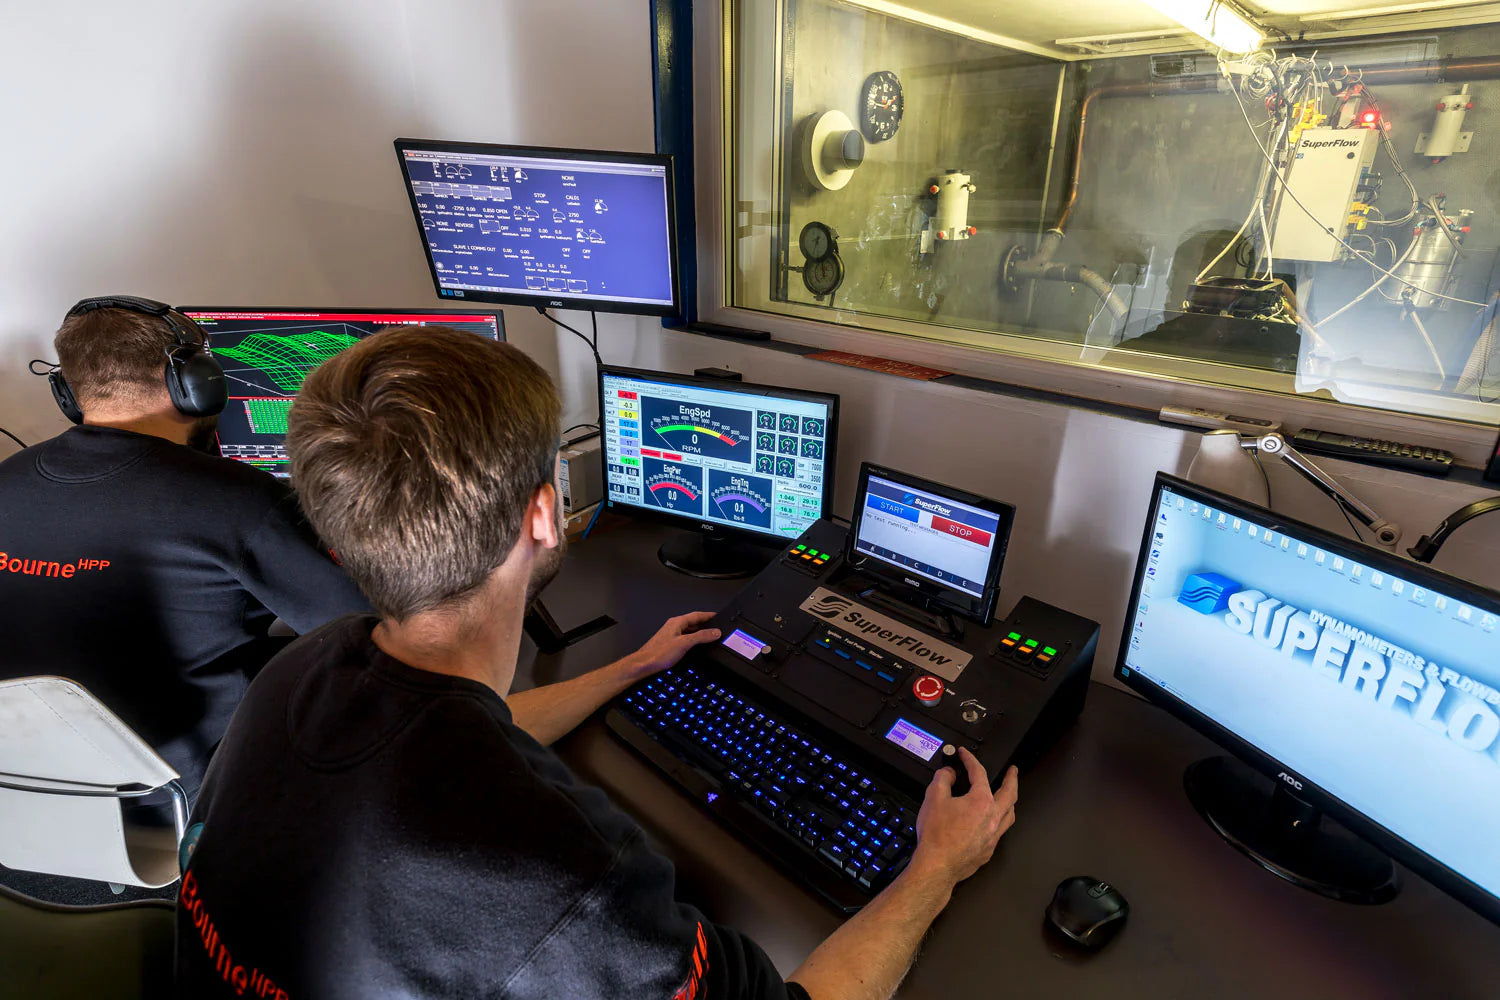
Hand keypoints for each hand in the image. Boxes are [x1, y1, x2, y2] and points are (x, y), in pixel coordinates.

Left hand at [621, 612, 720, 679]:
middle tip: (716, 628)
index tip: (717, 616)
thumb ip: (701, 637)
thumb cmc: (658, 653)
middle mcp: (673, 627)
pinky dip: (692, 641)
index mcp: (677, 622)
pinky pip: (684, 639)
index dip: (708, 615)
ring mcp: (670, 635)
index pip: (696, 615)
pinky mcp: (669, 644)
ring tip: (709, 638)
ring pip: (688, 631)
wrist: (643, 664)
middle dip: (705, 625)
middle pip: (693, 622)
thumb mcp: (684, 643)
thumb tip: (715, 632)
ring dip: (698, 633)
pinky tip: (695, 647)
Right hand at [908, 750, 1017, 886]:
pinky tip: (992, 822)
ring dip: (1010, 801)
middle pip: (1009, 793)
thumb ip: (942, 779)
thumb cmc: (936, 836)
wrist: (937, 866)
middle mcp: (992, 818)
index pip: (979, 773)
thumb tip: (948, 773)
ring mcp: (993, 835)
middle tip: (1013, 771)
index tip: (965, 754)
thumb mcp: (933, 798)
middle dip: (1012, 779)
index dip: (970, 760)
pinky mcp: (988, 850)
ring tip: (1008, 796)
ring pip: (1010, 814)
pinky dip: (999, 821)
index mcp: (981, 801)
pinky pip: (1001, 831)